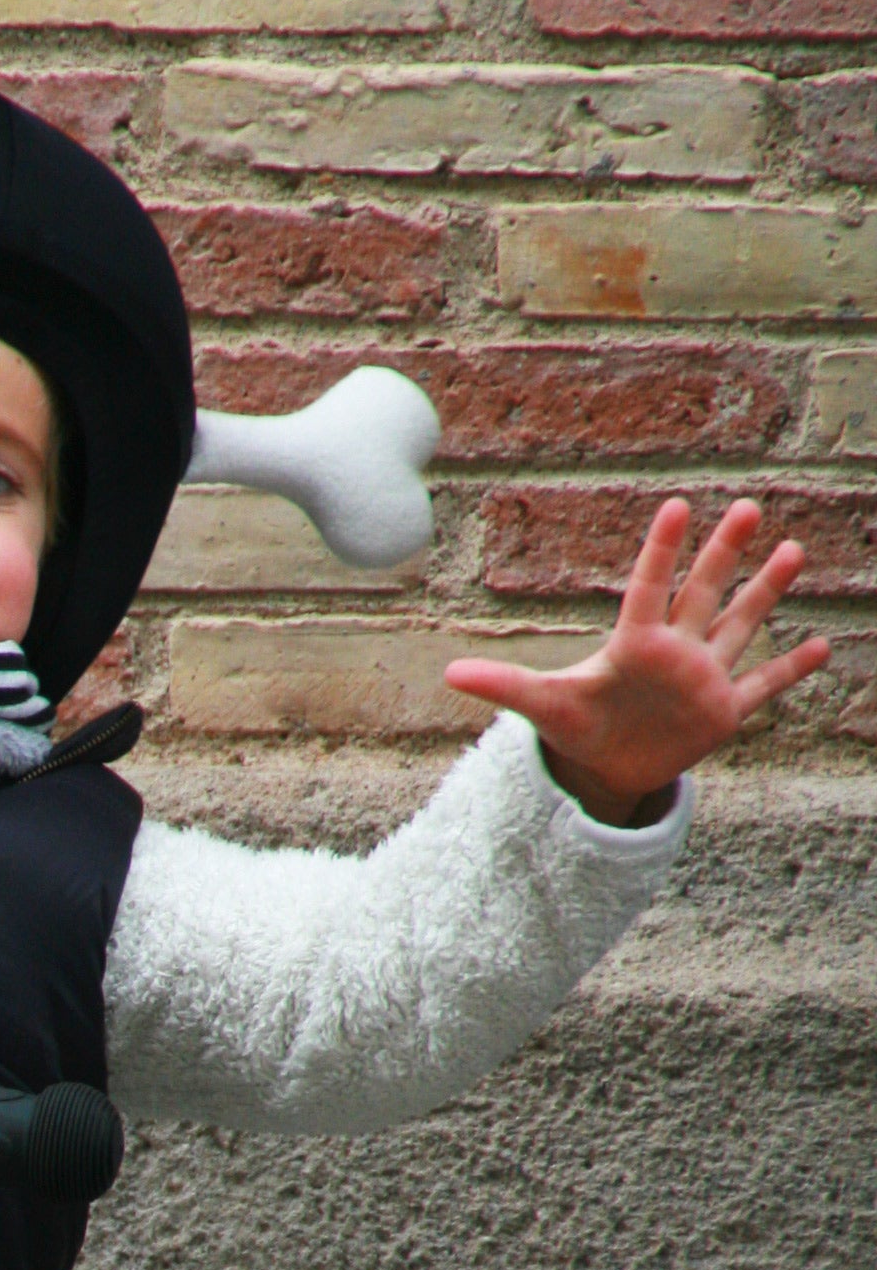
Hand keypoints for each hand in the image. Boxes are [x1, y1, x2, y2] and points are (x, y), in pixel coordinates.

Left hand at [443, 497, 829, 827]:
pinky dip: (790, 671)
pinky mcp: (723, 711)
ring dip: (766, 592)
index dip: (661, 552)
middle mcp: (675, 651)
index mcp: (633, 645)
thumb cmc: (577, 725)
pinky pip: (762, 686)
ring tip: (792, 550)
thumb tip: (447, 674)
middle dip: (724, 555)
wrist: (607, 763)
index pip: (649, 589)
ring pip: (739, 626)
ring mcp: (703, 678)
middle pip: (703, 593)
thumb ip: (502, 686)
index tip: (676, 506)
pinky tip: (823, 648)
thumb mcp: (541, 707)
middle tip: (746, 507)